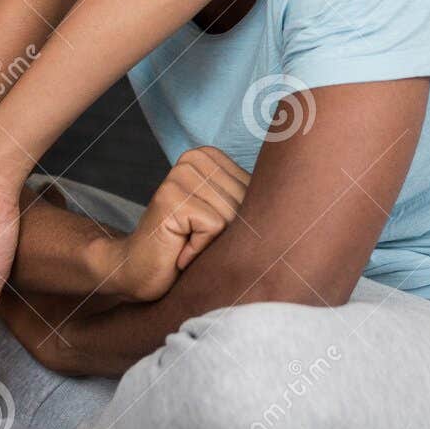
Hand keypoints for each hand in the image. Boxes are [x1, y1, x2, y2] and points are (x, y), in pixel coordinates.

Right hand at [115, 146, 247, 300]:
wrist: (137, 272)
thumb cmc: (186, 248)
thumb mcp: (224, 218)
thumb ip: (247, 200)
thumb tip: (292, 196)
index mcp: (211, 156)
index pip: (257, 188)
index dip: (241, 221)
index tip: (211, 230)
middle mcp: (194, 159)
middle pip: (245, 202)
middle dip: (228, 234)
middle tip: (198, 240)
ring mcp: (180, 175)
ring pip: (232, 215)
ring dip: (213, 244)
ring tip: (188, 244)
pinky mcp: (171, 198)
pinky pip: (214, 227)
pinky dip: (199, 250)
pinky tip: (179, 250)